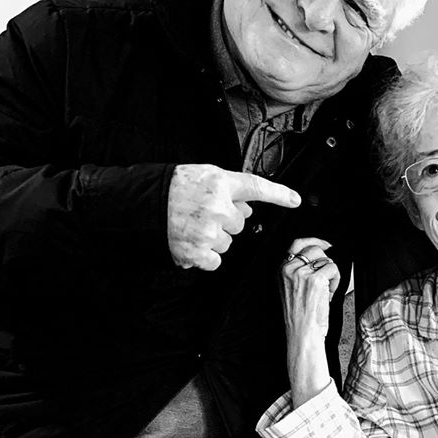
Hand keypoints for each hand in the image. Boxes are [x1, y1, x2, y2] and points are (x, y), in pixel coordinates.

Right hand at [167, 164, 299, 269]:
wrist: (142, 202)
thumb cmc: (173, 188)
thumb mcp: (203, 175)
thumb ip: (228, 189)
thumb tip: (248, 209)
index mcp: (220, 183)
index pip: (256, 187)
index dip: (279, 194)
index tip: (295, 201)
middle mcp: (216, 206)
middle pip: (240, 224)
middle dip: (225, 221)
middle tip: (203, 214)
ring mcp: (207, 230)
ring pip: (227, 243)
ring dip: (213, 239)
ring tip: (192, 227)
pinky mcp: (196, 252)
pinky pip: (215, 261)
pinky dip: (204, 257)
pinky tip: (189, 242)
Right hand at [280, 237, 341, 406]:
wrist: (302, 333)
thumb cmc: (300, 316)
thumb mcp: (292, 289)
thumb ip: (299, 271)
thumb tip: (319, 256)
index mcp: (282, 270)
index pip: (297, 244)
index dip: (314, 240)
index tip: (326, 245)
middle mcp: (289, 269)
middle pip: (315, 249)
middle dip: (326, 262)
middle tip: (328, 280)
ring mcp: (302, 273)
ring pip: (327, 260)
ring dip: (332, 275)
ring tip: (326, 292)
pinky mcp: (315, 279)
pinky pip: (333, 269)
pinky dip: (336, 281)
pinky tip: (330, 294)